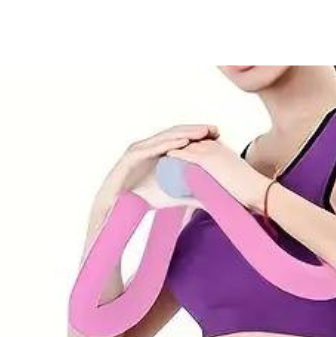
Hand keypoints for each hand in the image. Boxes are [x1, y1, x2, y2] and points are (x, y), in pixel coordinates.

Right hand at [104, 124, 219, 209]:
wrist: (117, 206)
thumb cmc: (143, 199)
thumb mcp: (172, 196)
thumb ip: (190, 196)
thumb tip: (212, 201)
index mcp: (159, 152)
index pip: (182, 139)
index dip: (199, 135)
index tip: (218, 135)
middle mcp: (150, 146)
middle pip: (176, 134)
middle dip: (196, 130)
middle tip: (215, 129)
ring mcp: (140, 149)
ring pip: (166, 138)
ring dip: (186, 133)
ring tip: (204, 132)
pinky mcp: (132, 156)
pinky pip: (153, 147)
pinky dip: (168, 144)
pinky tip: (183, 143)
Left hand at [166, 139, 270, 210]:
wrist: (257, 191)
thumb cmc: (250, 191)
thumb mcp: (234, 182)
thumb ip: (224, 183)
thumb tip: (217, 195)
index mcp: (220, 149)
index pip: (196, 145)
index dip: (183, 150)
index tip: (171, 159)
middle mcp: (213, 146)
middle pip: (187, 142)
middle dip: (174, 149)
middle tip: (159, 157)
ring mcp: (209, 151)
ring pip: (183, 146)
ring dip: (170, 150)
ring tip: (158, 160)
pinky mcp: (206, 159)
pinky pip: (183, 153)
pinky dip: (172, 155)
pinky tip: (161, 160)